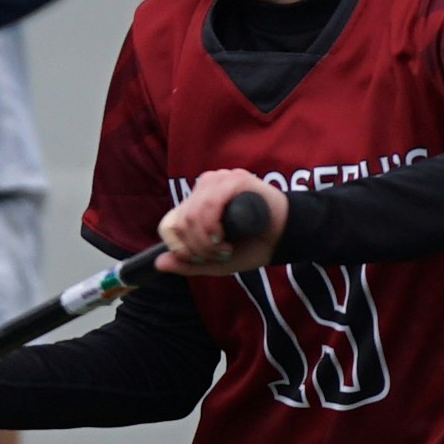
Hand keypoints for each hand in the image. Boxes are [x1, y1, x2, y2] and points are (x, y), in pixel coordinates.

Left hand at [158, 172, 286, 275]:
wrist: (284, 238)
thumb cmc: (251, 246)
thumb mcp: (215, 262)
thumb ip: (188, 264)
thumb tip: (159, 263)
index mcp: (195, 202)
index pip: (169, 224)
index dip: (180, 247)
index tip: (200, 259)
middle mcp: (204, 187)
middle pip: (181, 222)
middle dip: (196, 248)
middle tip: (218, 255)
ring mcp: (220, 180)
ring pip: (194, 214)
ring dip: (206, 241)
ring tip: (225, 249)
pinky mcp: (237, 180)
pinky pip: (211, 204)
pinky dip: (214, 227)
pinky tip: (227, 239)